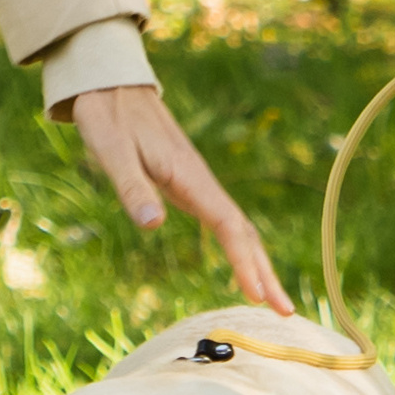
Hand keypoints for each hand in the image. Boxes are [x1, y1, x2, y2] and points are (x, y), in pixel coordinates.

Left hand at [57, 74, 291, 318]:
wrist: (110, 82)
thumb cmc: (109, 117)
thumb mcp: (111, 152)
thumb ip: (132, 188)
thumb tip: (154, 225)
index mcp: (187, 175)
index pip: (227, 224)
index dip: (243, 260)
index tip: (256, 294)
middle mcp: (200, 180)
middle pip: (243, 231)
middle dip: (265, 271)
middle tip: (285, 312)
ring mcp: (197, 182)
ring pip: (237, 226)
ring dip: (257, 262)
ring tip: (271, 298)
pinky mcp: (188, 182)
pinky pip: (224, 220)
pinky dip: (239, 246)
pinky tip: (241, 264)